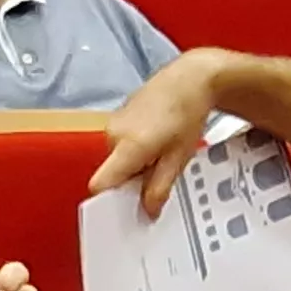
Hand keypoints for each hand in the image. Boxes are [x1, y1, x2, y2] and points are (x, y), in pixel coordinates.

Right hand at [93, 49, 224, 216]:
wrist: (189, 79)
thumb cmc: (187, 113)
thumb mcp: (179, 158)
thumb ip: (160, 188)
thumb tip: (148, 211)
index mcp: (128, 147)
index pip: (101, 184)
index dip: (109, 201)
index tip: (125, 208)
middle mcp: (113, 135)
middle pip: (112, 174)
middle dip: (131, 182)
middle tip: (158, 177)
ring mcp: (113, 124)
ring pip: (117, 160)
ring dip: (135, 165)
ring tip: (161, 153)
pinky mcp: (116, 117)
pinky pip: (119, 145)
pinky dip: (134, 150)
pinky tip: (155, 140)